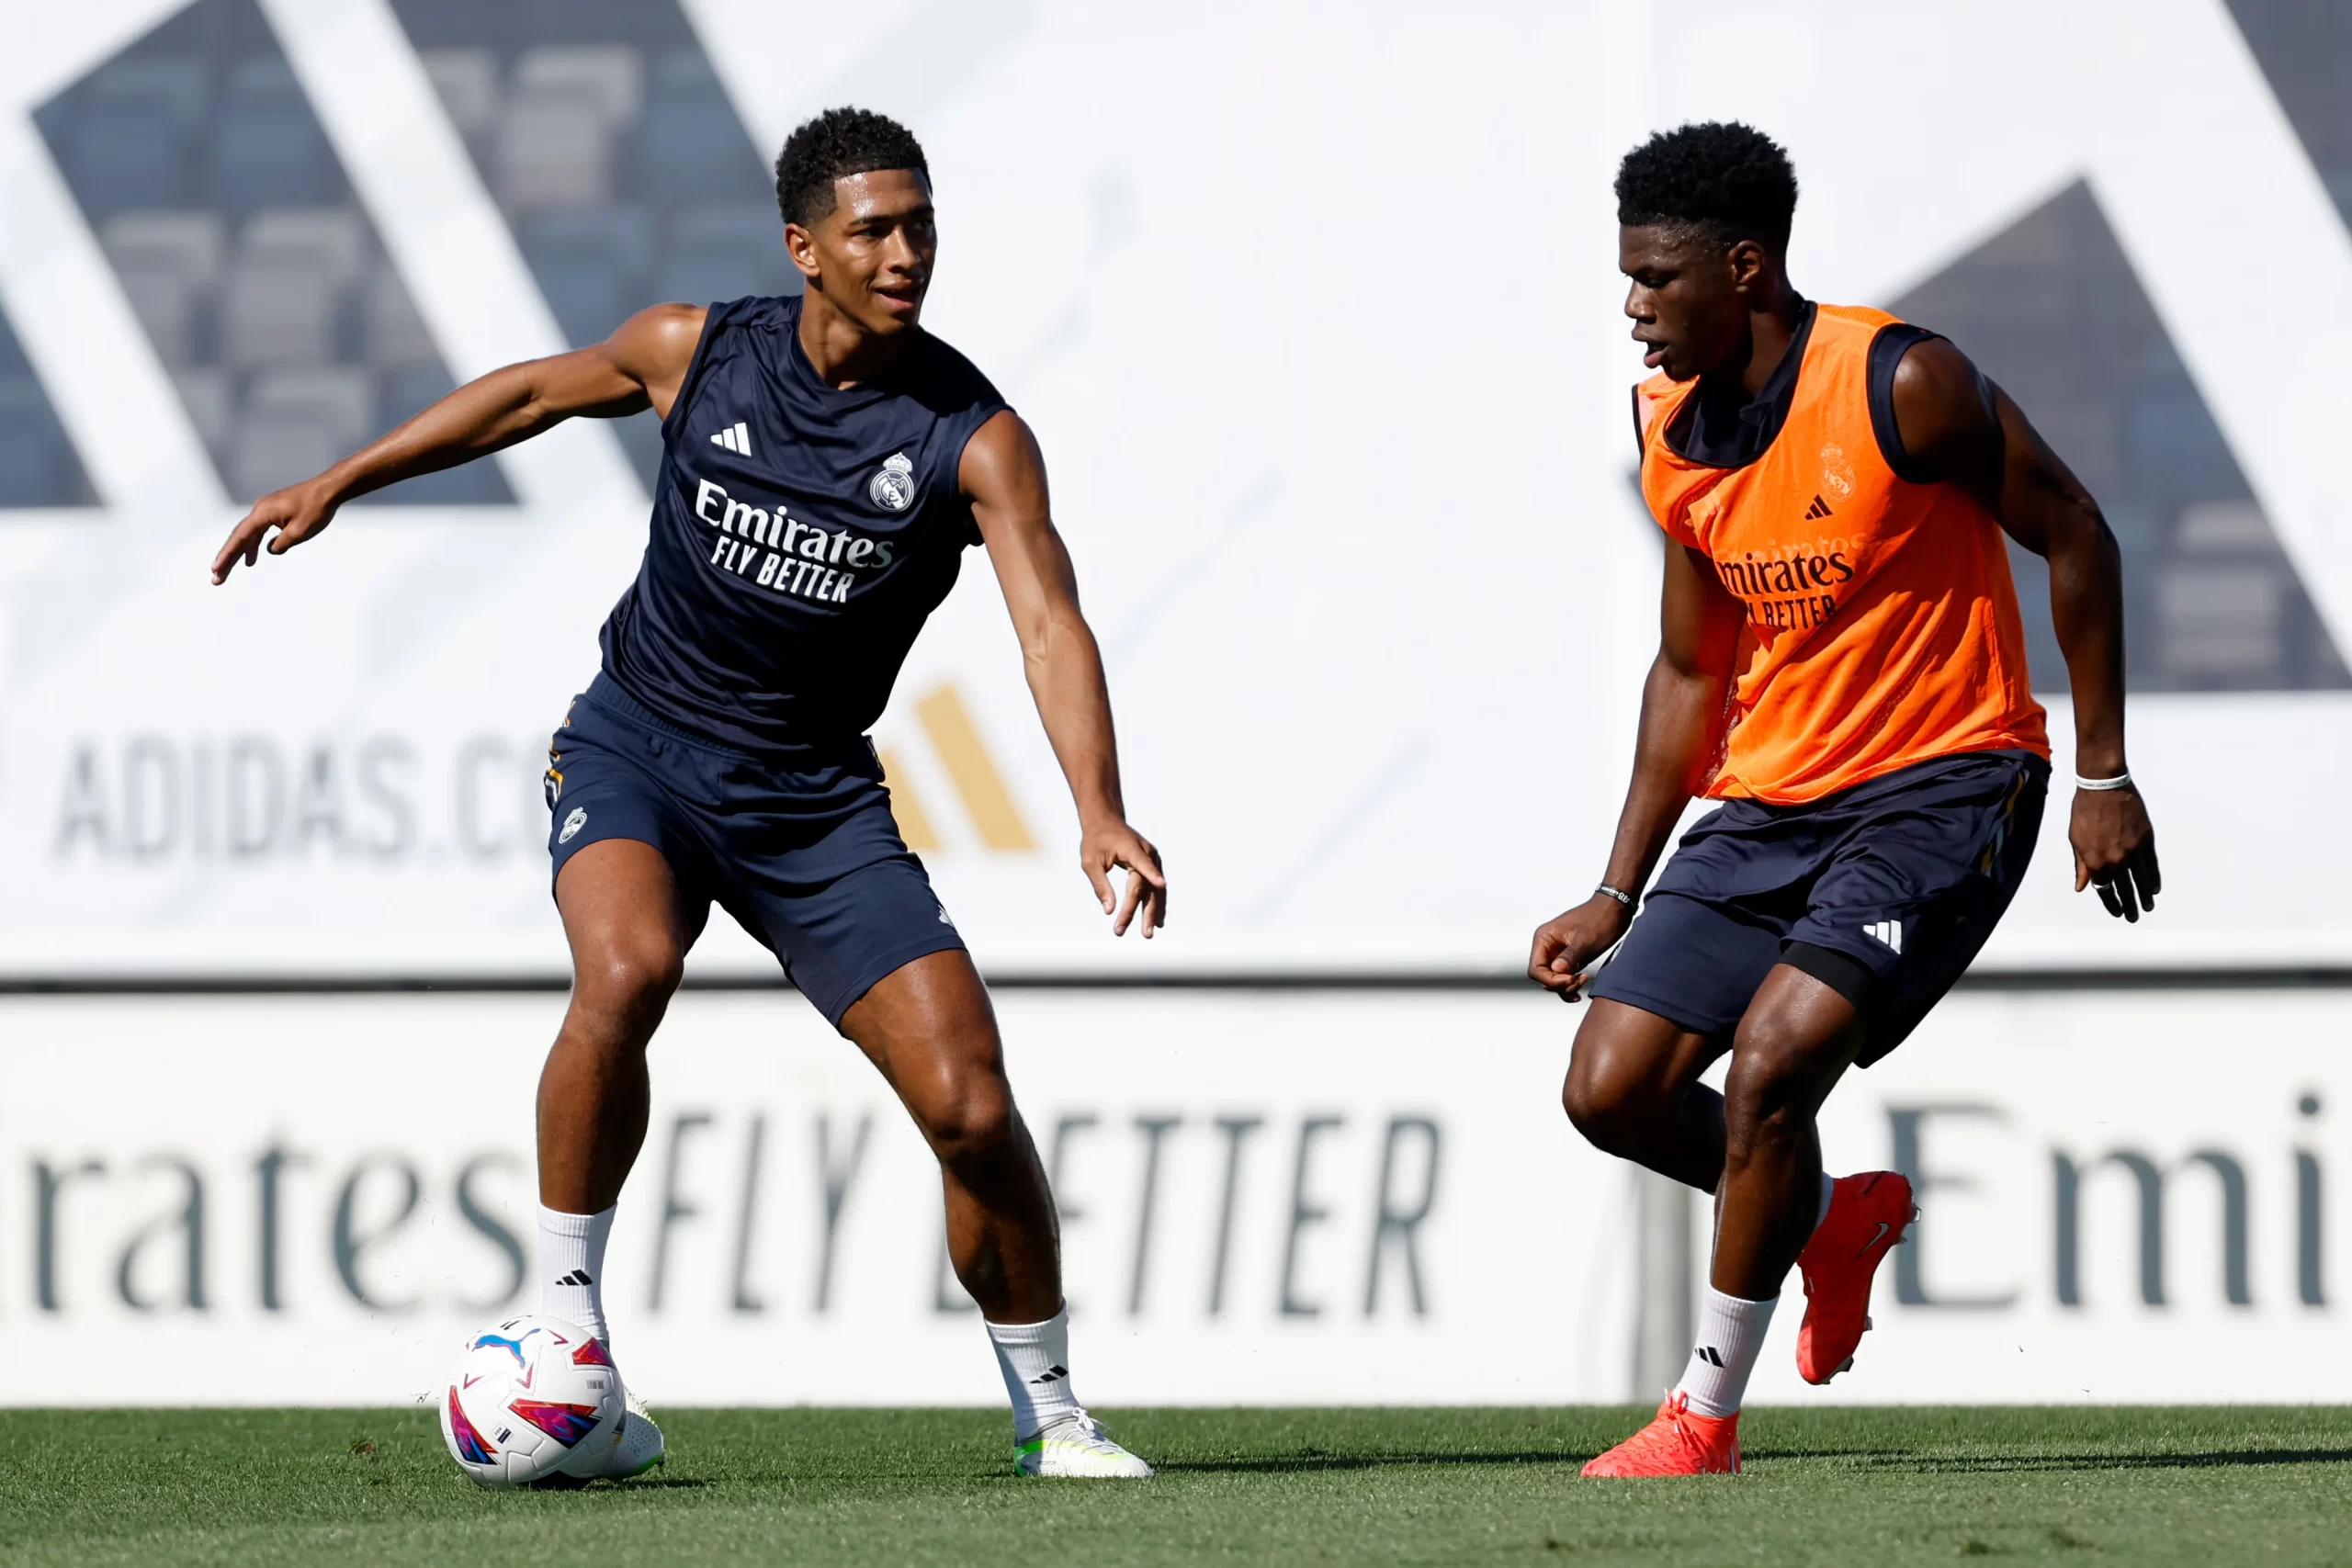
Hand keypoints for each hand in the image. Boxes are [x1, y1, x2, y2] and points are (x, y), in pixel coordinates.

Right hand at [211, 478, 339, 583]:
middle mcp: (260, 509)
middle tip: (217, 577)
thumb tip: (270, 550)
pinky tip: (253, 557)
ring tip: (230, 570)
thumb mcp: (299, 532)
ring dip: (240, 552)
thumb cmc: (316, 508)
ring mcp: (266, 509)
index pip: (240, 537)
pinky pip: (259, 529)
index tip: (216, 569)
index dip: (227, 555)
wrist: (329, 489)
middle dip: (228, 557)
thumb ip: (281, 544)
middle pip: (239, 536)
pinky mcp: (274, 510)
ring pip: (248, 534)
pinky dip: (254, 543)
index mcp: (262, 513)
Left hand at [1081, 820, 1165, 937]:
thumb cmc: (1095, 841)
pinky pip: (1155, 887)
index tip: (1161, 884)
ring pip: (1155, 889)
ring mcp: (1153, 858)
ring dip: (1153, 911)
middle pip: (1147, 885)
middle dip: (1145, 910)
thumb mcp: (1090, 863)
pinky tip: (1156, 920)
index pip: (1142, 864)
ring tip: (1149, 932)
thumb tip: (1109, 911)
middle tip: (1144, 933)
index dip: (1152, 875)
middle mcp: (1147, 853)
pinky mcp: (1153, 864)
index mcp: (1131, 848)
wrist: (1106, 822)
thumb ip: (1100, 886)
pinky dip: (1155, 903)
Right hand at [1528, 894, 1632, 1000]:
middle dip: (1560, 984)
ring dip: (1566, 987)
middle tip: (1579, 981)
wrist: (1614, 910)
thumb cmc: (1599, 919)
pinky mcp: (1569, 959)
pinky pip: (1564, 977)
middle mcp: (1547, 947)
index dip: (1550, 980)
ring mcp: (1558, 953)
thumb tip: (1557, 970)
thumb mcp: (1585, 940)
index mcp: (1544, 938)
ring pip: (1554, 980)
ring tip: (1583, 981)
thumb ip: (1570, 956)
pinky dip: (1570, 985)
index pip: (1536, 969)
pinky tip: (1580, 987)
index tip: (1570, 980)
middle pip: (1544, 977)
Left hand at [2071, 783, 2158, 921]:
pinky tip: (2154, 888)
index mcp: (2095, 861)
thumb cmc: (2084, 812)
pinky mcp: (2146, 840)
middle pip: (2124, 888)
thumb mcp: (2076, 840)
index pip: (2104, 889)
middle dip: (2129, 904)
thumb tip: (2082, 887)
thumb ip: (2081, 865)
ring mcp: (2133, 850)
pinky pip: (2152, 864)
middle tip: (2134, 917)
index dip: (2111, 902)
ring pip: (2141, 879)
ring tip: (2148, 907)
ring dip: (2145, 895)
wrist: (2103, 786)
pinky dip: (2153, 877)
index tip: (2117, 912)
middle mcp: (2115, 860)